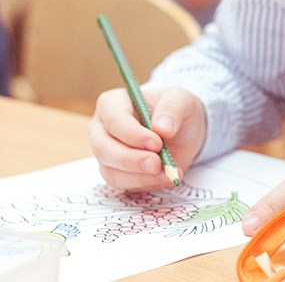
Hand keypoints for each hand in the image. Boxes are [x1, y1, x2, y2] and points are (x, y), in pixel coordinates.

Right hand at [89, 85, 206, 189]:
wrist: (182, 132)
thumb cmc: (175, 110)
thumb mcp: (181, 99)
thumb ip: (172, 108)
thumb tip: (161, 128)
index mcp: (112, 103)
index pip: (113, 119)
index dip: (133, 134)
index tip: (157, 143)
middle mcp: (102, 129)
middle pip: (103, 149)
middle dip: (131, 160)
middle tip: (157, 164)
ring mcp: (106, 153)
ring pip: (111, 171)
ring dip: (140, 176)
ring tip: (169, 172)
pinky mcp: (115, 172)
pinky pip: (122, 184)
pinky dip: (145, 183)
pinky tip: (166, 177)